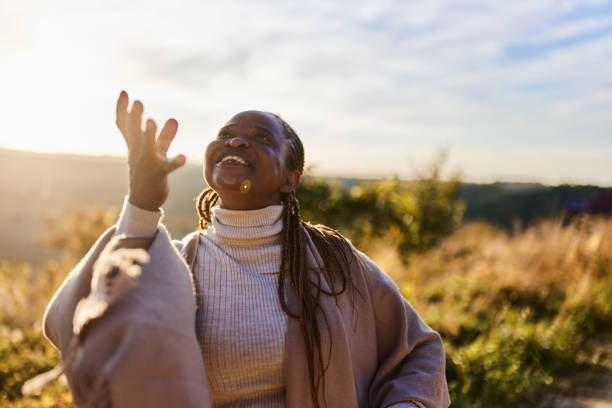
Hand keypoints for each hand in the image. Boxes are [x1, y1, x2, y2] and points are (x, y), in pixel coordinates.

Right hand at [115, 90, 185, 210]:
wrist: (143, 200)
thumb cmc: (149, 173)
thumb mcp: (156, 152)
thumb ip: (164, 136)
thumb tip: (173, 119)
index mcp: (134, 145)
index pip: (125, 125)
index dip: (122, 109)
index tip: (124, 92)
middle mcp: (138, 152)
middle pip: (134, 133)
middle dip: (134, 118)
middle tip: (137, 102)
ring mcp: (147, 163)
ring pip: (147, 147)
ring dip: (149, 135)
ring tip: (151, 122)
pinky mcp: (159, 174)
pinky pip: (167, 167)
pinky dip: (174, 162)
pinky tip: (183, 158)